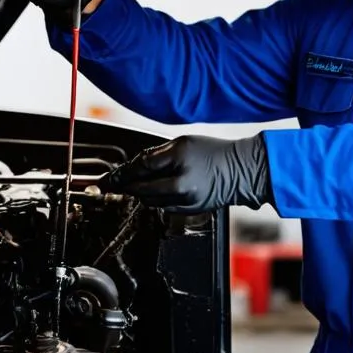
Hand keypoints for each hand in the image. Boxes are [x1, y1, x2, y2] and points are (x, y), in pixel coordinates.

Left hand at [99, 135, 272, 212]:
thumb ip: (158, 153)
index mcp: (178, 158)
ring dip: (141, 193)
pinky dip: (157, 200)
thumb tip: (135, 166)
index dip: (121, 173)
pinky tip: (160, 191)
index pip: (140, 166)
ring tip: (141, 185)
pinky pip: (163, 207)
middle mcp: (181, 182)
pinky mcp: (190, 210)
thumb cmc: (216, 153)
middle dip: (127, 186)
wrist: (243, 171)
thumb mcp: (185, 142)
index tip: (108, 178)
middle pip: (141, 188)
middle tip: (117, 183)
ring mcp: (186, 199)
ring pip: (150, 201)